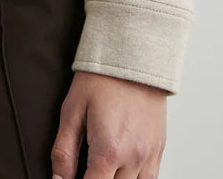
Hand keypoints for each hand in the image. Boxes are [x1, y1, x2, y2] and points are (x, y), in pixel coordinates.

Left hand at [50, 69, 167, 177]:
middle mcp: (133, 157)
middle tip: (87, 167)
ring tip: (104, 168)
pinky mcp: (159, 148)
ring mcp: (149, 155)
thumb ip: (63, 152)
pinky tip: (121, 169)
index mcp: (108, 150)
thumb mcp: (72, 110)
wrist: (133, 54)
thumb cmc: (102, 78)